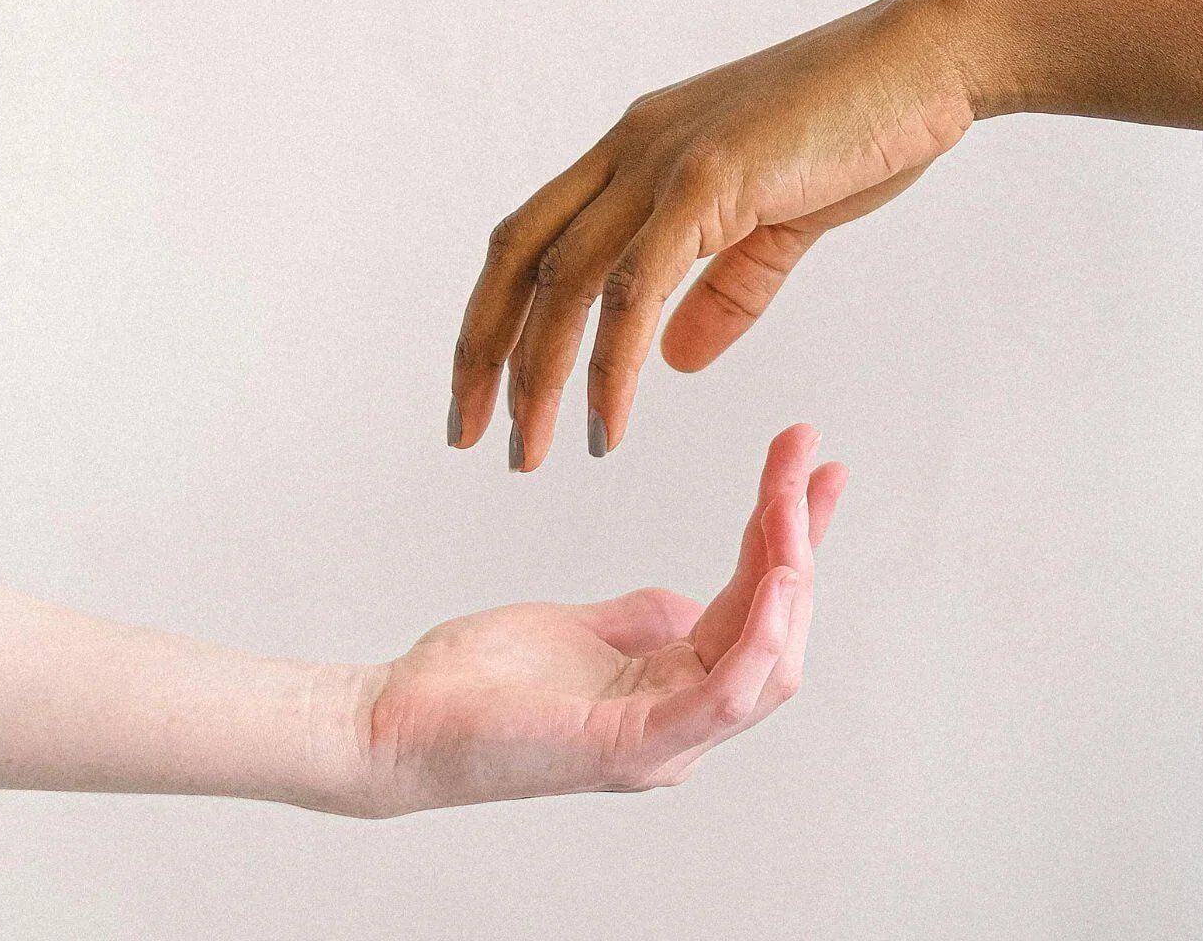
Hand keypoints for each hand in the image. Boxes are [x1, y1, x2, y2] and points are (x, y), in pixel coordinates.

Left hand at [333, 424, 847, 816]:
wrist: (394, 723)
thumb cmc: (472, 684)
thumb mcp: (574, 630)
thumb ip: (638, 621)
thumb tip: (687, 602)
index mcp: (670, 695)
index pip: (755, 610)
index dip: (787, 538)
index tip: (807, 464)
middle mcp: (682, 724)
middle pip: (775, 627)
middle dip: (799, 537)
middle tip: (808, 456)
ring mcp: (664, 742)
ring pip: (769, 660)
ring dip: (790, 571)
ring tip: (788, 499)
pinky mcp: (635, 747)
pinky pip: (727, 692)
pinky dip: (763, 633)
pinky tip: (778, 573)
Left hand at [449, 0, 983, 469]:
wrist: (931, 58)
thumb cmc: (866, 128)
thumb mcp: (779, 222)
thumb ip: (722, 289)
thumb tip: (672, 359)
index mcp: (635, 150)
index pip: (530, 239)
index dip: (495, 316)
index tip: (484, 393)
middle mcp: (630, 148)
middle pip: (517, 260)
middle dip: (483, 354)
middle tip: (468, 437)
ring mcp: (664, 159)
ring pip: (565, 283)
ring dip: (538, 376)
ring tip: (532, 452)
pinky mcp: (709, 179)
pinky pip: (634, 290)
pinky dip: (610, 365)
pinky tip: (606, 424)